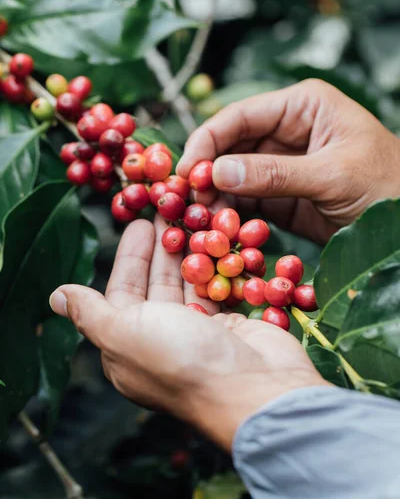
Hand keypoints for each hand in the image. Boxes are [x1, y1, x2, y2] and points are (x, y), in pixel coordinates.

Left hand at [49, 218, 325, 450]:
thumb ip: (89, 312)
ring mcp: (200, 331)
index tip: (138, 223)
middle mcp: (163, 338)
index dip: (129, 256)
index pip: (123, 291)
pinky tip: (219, 236)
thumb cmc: (180, 359)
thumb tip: (55, 297)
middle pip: (158, 282)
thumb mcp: (122, 334)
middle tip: (168, 209)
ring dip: (190, 248)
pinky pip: (218, 286)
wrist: (253, 388)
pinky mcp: (230, 323)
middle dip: (162, 246)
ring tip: (194, 215)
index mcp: (129, 345)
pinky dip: (218, 261)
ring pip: (190, 281)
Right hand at [177, 79, 399, 243]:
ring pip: (232, 175)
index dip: (208, 140)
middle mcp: (286, 130)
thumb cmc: (386, 185)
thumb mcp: (333, 175)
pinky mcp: (279, 197)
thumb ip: (276, 174)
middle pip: (230, 145)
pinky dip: (229, 213)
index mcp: (302, 106)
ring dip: (214, 196)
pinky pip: (245, 201)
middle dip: (208, 171)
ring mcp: (280, 165)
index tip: (187, 170)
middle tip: (187, 200)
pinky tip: (218, 227)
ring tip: (200, 219)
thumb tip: (217, 173)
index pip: (241, 116)